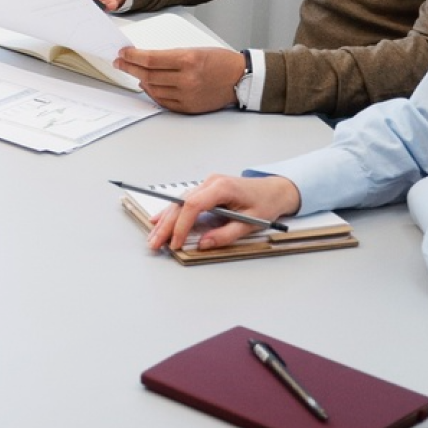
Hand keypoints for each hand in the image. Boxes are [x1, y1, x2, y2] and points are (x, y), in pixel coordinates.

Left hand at [115, 45, 245, 113]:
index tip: (123, 54)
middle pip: (148, 75)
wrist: (241, 79)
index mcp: (188, 60)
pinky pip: (163, 101)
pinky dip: (152, 93)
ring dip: (141, 81)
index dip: (132, 57)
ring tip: (135, 73)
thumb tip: (146, 60)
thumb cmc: (220, 61)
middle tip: (120, 63)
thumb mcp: (195, 50)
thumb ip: (170, 56)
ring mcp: (187, 95)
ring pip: (153, 89)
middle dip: (130, 68)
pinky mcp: (188, 107)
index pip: (150, 59)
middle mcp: (186, 79)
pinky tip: (148, 86)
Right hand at [146, 174, 301, 253]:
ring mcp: (206, 184)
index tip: (176, 242)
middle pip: (180, 203)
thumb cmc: (264, 204)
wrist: (273, 190)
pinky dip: (172, 212)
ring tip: (154, 237)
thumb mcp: (249, 224)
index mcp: (222, 187)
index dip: (181, 225)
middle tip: (155, 243)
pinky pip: (184, 201)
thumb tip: (203, 244)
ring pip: (178, 202)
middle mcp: (210, 182)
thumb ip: (225, 235)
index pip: (193, 205)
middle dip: (166, 225)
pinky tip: (158, 220)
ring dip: (165, 220)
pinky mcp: (205, 190)